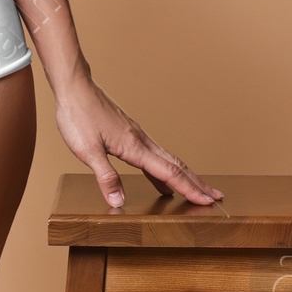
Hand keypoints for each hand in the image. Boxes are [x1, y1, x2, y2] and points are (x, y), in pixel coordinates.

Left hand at [54, 71, 220, 209]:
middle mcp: (142, 141)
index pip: (169, 172)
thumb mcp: (86, 151)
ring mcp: (137, 137)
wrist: (75, 88)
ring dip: (185, 177)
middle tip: (216, 197)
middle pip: (177, 166)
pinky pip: (154, 157)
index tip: (207, 201)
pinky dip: (164, 171)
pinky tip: (161, 181)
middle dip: (197, 183)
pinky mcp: (130, 135)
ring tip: (197, 191)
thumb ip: (105, 177)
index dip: (189, 189)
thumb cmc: (78, 116)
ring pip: (168, 160)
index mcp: (135, 147)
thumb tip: (119, 202)